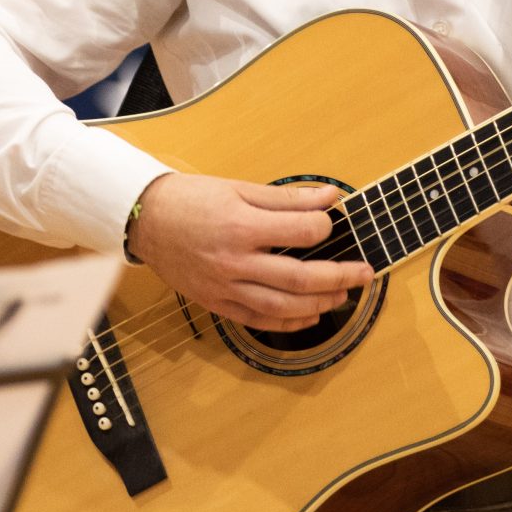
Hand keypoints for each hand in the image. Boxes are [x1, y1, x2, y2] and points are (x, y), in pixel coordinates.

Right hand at [127, 172, 368, 330]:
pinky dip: (288, 323)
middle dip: (340, 276)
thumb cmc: (191, 200)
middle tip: (365, 273)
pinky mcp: (217, 303)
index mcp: (242, 227)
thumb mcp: (238, 188)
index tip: (333, 222)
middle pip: (300, 278)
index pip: (302, 233)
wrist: (146, 220)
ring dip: (320, 304)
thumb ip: (286, 198)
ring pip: (284, 306)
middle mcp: (235, 262)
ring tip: (343, 296)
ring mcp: (225, 287)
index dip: (326, 227)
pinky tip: (309, 316)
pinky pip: (259, 320)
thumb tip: (328, 197)